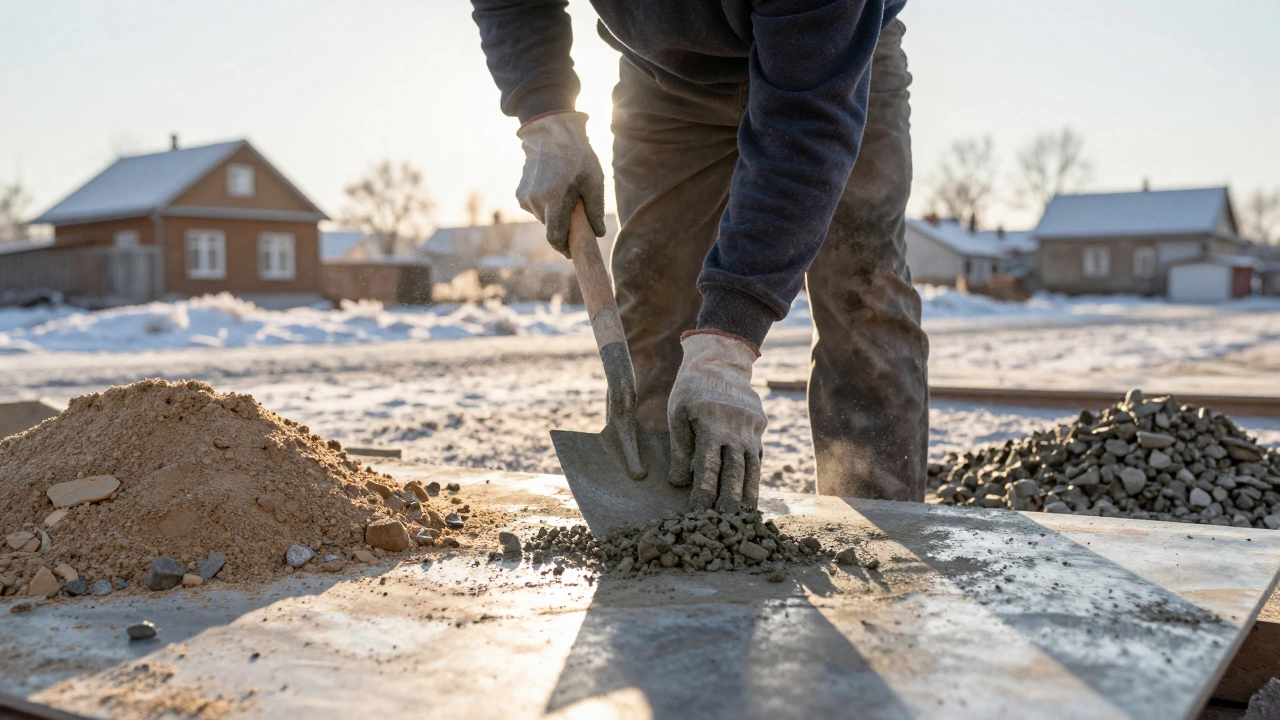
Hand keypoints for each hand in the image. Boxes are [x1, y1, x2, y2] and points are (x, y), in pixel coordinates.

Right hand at [515, 111, 605, 256]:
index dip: (564, 248)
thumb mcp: (593, 182)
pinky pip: (535, 208)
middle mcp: (535, 201)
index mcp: (554, 200)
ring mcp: (525, 197)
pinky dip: (545, 205)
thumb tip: (597, 234)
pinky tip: (553, 188)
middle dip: (563, 227)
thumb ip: (594, 211)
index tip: (571, 251)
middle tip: (576, 214)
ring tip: (565, 194)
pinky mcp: (520, 193)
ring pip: (543, 218)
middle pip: (550, 228)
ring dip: (554, 214)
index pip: (555, 237)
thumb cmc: (577, 157)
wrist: (552, 135)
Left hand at [667, 331, 766, 512]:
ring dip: (748, 494)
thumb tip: (680, 482)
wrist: (722, 360)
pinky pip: (757, 456)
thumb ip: (681, 448)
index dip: (703, 492)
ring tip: (744, 517)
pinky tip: (751, 494)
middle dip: (729, 500)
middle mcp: (735, 428)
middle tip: (724, 525)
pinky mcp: (760, 426)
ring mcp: (751, 428)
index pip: (707, 466)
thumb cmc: (691, 389)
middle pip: (733, 471)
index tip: (697, 512)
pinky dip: (755, 476)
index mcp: (710, 423)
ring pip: (752, 467)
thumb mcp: (678, 413)